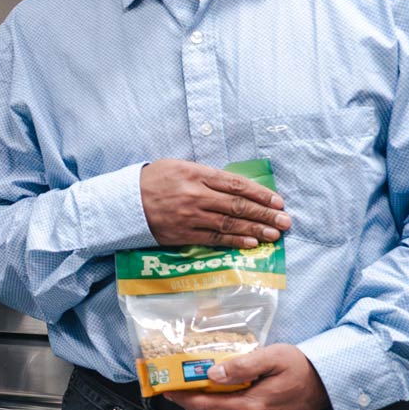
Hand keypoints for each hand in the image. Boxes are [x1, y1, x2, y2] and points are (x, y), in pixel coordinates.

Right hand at [140, 159, 290, 248]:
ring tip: (275, 234)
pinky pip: (214, 239)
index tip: (278, 202)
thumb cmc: (152, 181)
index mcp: (196, 174)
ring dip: (256, 230)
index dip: (260, 194)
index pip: (236, 184)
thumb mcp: (178, 167)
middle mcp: (196, 195)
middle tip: (286, 221)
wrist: (123, 203)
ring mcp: (190, 216)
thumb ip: (206, 175)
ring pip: (230, 224)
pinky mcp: (183, 234)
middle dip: (265, 214)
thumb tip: (235, 186)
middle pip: (238, 206)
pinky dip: (235, 241)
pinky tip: (252, 243)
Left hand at [174, 344, 331, 409]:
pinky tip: (215, 400)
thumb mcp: (271, 357)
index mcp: (253, 406)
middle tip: (175, 390)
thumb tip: (212, 374)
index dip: (183, 397)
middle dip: (188, 405)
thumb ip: (241, 366)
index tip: (167, 388)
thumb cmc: (298, 366)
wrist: (325, 384)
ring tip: (191, 394)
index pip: (206, 405)